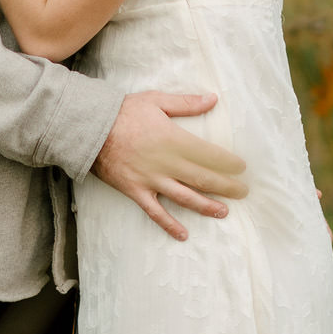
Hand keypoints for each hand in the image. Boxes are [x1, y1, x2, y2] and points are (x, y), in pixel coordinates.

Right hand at [91, 91, 248, 241]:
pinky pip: (155, 213)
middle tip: (243, 191)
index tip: (242, 167)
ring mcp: (151, 180)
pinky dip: (170, 225)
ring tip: (224, 212)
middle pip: (203, 178)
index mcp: (174, 140)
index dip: (228, 163)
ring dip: (207, 206)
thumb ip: (186, 103)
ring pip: (185, 198)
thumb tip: (213, 99)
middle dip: (226, 186)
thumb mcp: (156, 100)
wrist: (89, 129)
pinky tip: (183, 235)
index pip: (209, 155)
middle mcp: (166, 163)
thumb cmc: (123, 112)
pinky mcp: (136, 192)